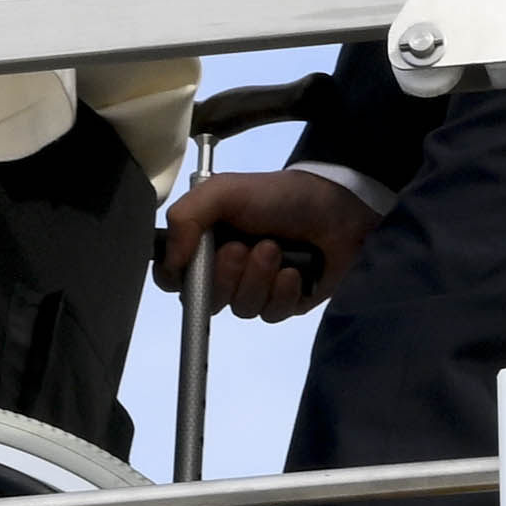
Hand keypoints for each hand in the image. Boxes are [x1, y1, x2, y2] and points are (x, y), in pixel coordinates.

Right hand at [155, 169, 365, 324]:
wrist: (335, 206)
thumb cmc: (276, 196)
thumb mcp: (223, 191)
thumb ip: (186, 218)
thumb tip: (170, 263)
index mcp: (204, 244)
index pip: (172, 277)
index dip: (176, 278)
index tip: (191, 267)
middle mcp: (224, 271)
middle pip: (206, 299)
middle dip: (226, 274)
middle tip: (245, 247)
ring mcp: (255, 289)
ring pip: (240, 308)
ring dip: (258, 279)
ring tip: (277, 250)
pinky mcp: (284, 303)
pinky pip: (271, 314)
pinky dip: (283, 292)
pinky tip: (295, 271)